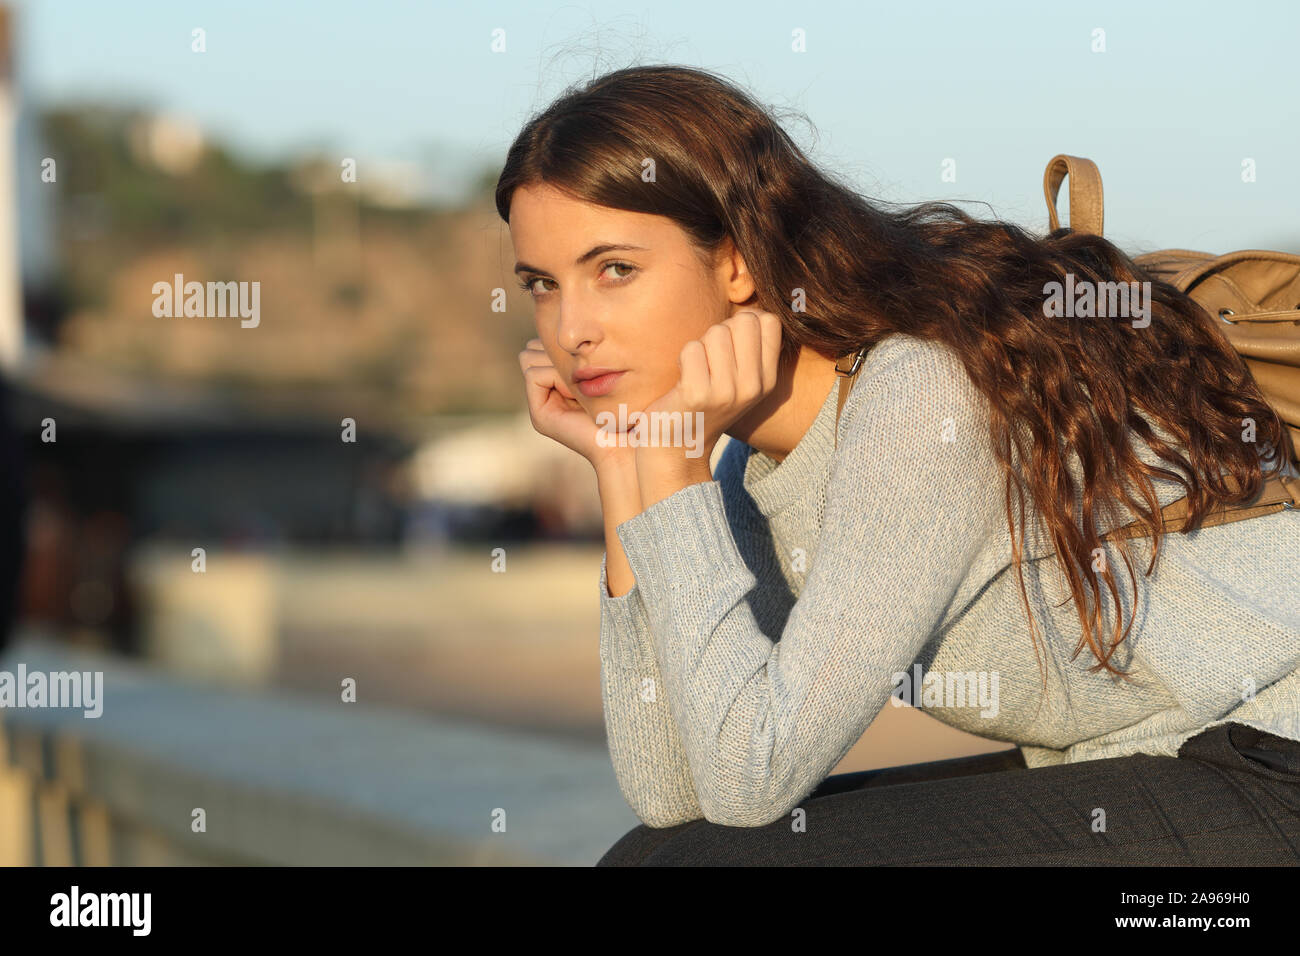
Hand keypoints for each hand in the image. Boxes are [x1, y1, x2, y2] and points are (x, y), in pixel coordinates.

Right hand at [518, 338, 633, 473]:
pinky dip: (556, 376)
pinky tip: (578, 394)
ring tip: (584, 386)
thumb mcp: (609, 367)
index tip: (592, 360)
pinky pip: (533, 374)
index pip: (542, 343)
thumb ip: (586, 349)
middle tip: (587, 373)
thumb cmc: (632, 404)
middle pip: (532, 348)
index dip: (562, 343)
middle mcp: (548, 393)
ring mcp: (542, 405)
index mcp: (562, 381)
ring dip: (558, 364)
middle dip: (556, 351)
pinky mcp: (540, 416)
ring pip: (529, 356)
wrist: (631, 442)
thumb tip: (571, 327)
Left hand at [634, 309, 782, 504]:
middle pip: (742, 322)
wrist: (677, 446)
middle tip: (709, 361)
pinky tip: (683, 382)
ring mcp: (727, 392)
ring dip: (699, 347)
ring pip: (715, 333)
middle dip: (720, 332)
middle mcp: (752, 387)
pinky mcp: (698, 394)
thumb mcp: (738, 380)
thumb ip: (747, 347)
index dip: (745, 321)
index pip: (768, 322)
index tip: (730, 344)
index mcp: (767, 380)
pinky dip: (683, 359)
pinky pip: (692, 349)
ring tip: (696, 373)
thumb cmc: (702, 404)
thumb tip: (748, 310)